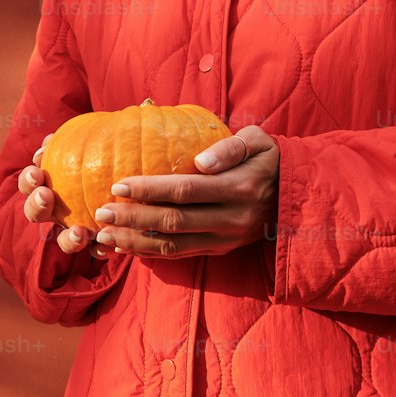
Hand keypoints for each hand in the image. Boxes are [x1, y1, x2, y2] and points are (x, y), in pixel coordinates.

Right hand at [18, 135, 106, 257]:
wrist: (138, 171)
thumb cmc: (108, 150)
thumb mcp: (94, 137)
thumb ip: (72, 138)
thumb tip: (49, 140)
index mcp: (51, 185)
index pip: (30, 183)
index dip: (28, 180)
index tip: (37, 172)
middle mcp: (58, 210)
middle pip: (36, 213)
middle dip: (36, 206)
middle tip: (45, 196)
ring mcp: (76, 228)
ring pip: (63, 240)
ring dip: (68, 239)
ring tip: (79, 233)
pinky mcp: (99, 241)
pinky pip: (94, 250)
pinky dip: (97, 249)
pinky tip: (106, 245)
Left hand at [90, 125, 279, 259]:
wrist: (295, 194)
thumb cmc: (269, 159)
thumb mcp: (258, 142)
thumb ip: (230, 148)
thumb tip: (200, 161)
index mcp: (237, 189)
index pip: (184, 191)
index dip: (149, 190)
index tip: (118, 185)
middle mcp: (231, 219)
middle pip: (173, 222)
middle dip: (133, 218)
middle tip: (100, 213)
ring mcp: (225, 239)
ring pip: (173, 246)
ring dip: (136, 242)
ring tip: (105, 237)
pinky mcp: (221, 250)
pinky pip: (182, 254)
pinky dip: (152, 253)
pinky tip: (128, 247)